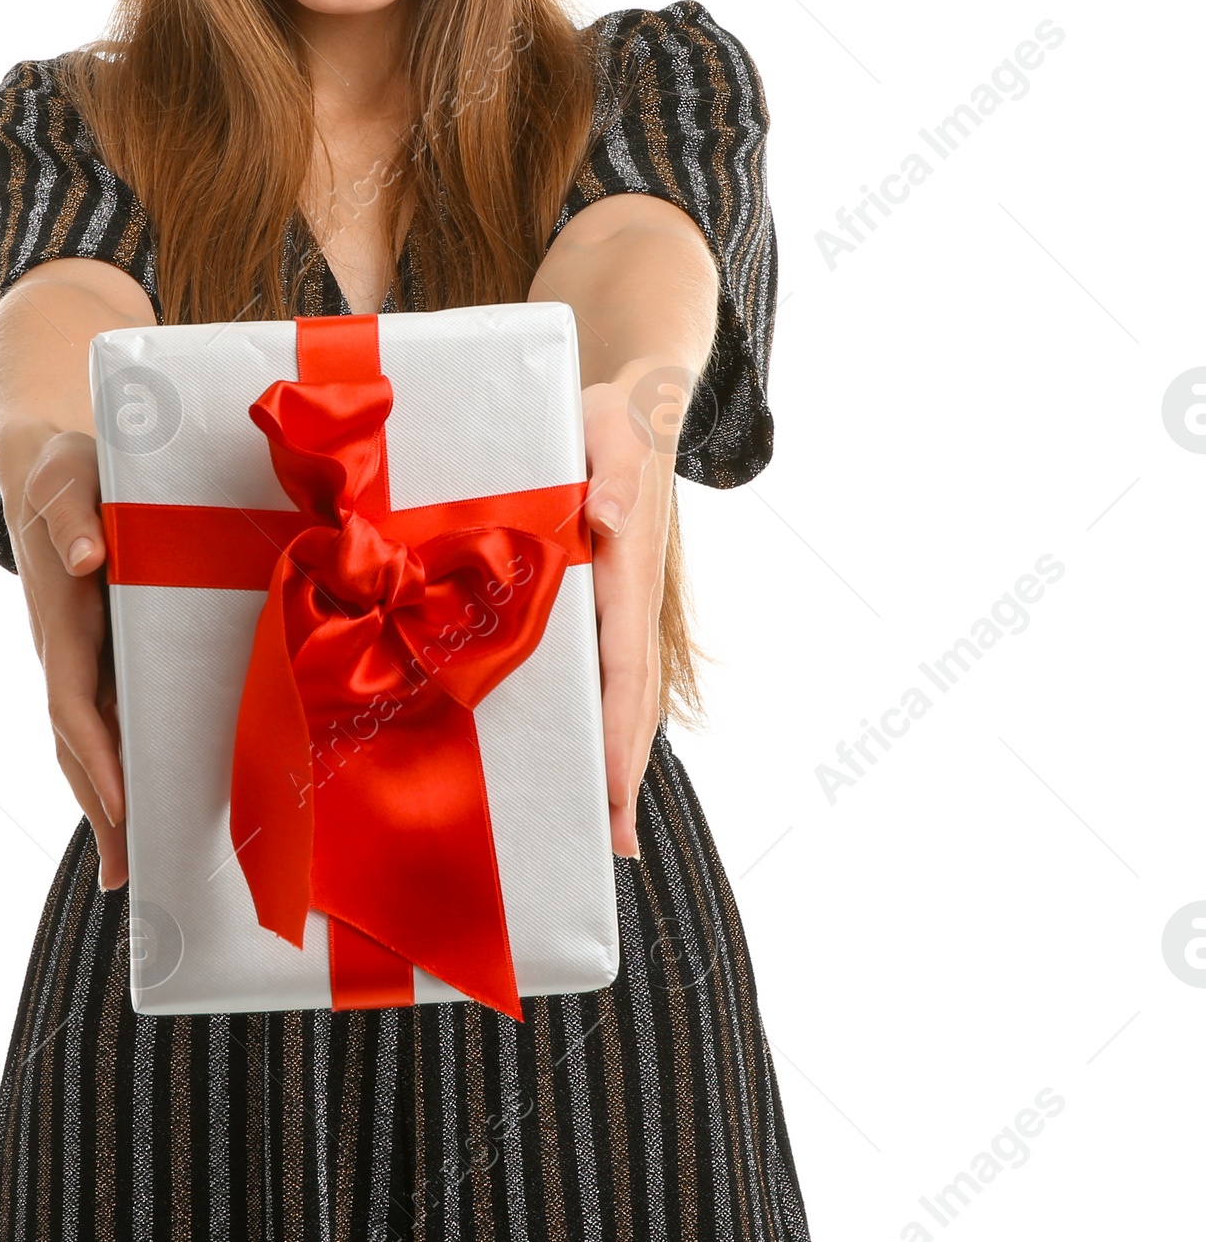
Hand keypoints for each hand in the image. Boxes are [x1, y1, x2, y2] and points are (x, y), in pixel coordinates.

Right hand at [9, 430, 127, 889]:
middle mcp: (66, 651)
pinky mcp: (101, 652)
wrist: (49, 463)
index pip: (74, 702)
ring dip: (108, 802)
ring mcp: (81, 657)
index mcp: (62, 620)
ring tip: (133, 869)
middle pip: (78, 742)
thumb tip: (85, 557)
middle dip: (100, 807)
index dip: (97, 755)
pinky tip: (144, 803)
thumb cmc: (67, 469)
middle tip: (128, 873)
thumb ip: (74, 513)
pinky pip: (108, 716)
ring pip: (90, 740)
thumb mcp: (69, 475)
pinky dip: (120, 764)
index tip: (123, 802)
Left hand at [580, 377, 671, 857]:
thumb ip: (611, 473)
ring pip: (630, 693)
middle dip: (625, 769)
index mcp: (628, 563)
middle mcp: (636, 593)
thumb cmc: (612, 415)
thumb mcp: (607, 428)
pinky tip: (598, 764)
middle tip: (614, 844)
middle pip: (634, 695)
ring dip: (623, 759)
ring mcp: (631, 602)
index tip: (609, 786)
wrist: (643, 397)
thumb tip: (609, 521)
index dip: (616, 726)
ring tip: (610, 831)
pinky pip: (616, 672)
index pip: (622, 658)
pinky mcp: (616, 599)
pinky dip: (612, 723)